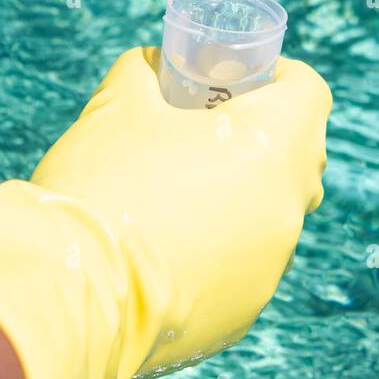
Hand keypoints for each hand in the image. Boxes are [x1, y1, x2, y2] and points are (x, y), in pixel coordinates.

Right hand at [33, 46, 330, 375]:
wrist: (67, 291)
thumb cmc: (103, 183)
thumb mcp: (119, 104)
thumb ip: (144, 71)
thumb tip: (152, 64)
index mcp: (274, 147)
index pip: (310, 93)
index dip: (279, 77)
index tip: (239, 80)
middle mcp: (286, 210)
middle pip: (297, 156)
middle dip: (261, 136)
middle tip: (205, 129)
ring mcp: (269, 269)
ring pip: (271, 215)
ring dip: (237, 196)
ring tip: (174, 193)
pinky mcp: (242, 314)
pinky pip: (243, 267)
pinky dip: (217, 250)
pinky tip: (162, 248)